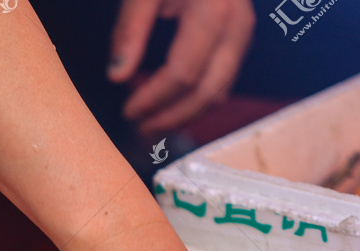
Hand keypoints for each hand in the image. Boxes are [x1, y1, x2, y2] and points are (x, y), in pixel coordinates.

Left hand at [107, 0, 254, 133]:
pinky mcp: (238, 36)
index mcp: (214, 10)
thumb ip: (130, 30)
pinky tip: (171, 104)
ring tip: (152, 124)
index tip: (127, 111)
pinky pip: (223, 78)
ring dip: (186, 114)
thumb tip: (116, 77)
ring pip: (220, 90)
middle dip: (172, 117)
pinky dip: (197, 98)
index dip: (153, 98)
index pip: (183, 72)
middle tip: (139, 130)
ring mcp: (243, 31)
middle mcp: (236, 24)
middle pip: (208, 90)